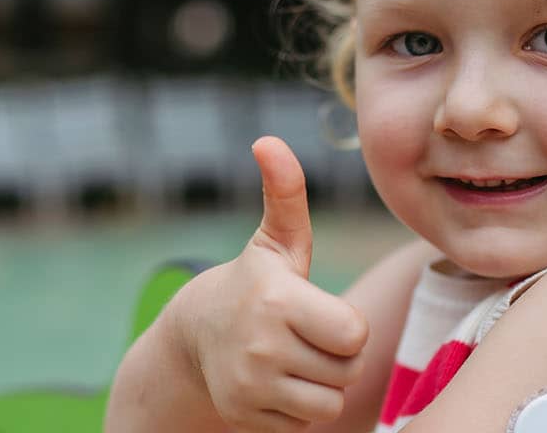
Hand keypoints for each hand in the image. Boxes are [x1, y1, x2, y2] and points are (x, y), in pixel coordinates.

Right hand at [169, 136, 370, 431]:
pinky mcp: (244, 414)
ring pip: (328, 403)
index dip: (347, 328)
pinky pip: (303, 425)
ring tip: (296, 360)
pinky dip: (297, 410)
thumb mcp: (274, 242)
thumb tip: (268, 141)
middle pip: (346, 371)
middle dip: (337, 358)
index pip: (354, 335)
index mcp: (278, 300)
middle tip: (309, 338)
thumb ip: (286, 195)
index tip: (322, 315)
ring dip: (322, 386)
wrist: (192, 337)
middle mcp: (262, 345)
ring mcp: (250, 384)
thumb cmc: (252, 285)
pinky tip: (278, 383)